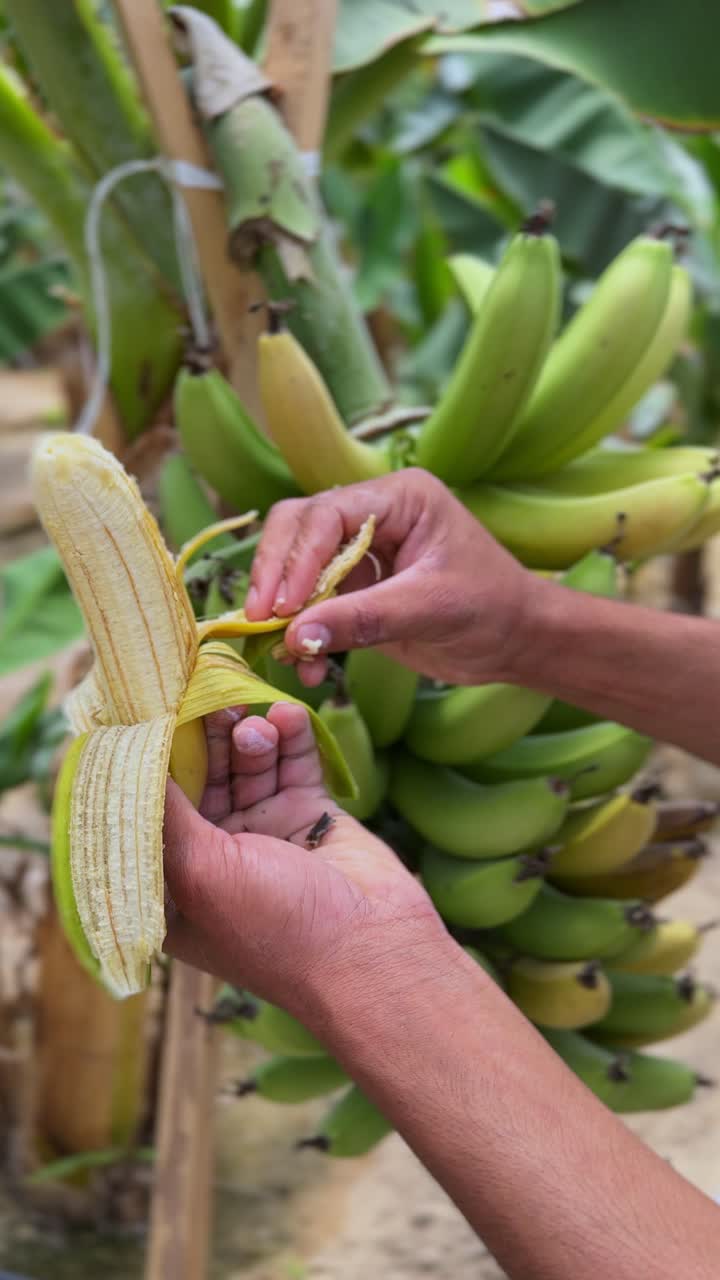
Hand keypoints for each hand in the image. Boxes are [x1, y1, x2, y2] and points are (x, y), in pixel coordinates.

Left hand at [163, 703, 438, 1017]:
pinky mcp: (309, 814)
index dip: (149, 766)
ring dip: (247, 736)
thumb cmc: (273, 926)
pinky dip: (289, 737)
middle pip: (199, 779)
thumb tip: (127, 755)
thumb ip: (162, 810)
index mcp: (177, 883)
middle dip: (202, 740)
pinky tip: (286, 716)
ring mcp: (265, 833)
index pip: (151, 811)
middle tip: (207, 698)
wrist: (370, 949)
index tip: (146, 714)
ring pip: (246, 766)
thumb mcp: (197, 872)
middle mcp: (216, 856)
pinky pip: (292, 763)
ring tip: (253, 721)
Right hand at [244, 468, 531, 686]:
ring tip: (285, 652)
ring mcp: (362, 553)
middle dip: (276, 576)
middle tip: (261, 620)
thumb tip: (296, 636)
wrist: (518, 641)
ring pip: (297, 569)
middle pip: (298, 530)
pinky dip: (304, 635)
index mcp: (400, 497)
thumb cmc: (492, 608)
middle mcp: (375, 516)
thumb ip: (365, 619)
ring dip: (285, 611)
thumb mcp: (431, 609)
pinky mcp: (357, 591)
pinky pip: (313, 606)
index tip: (281, 605)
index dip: (296, 558)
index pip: (326, 513)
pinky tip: (308, 668)